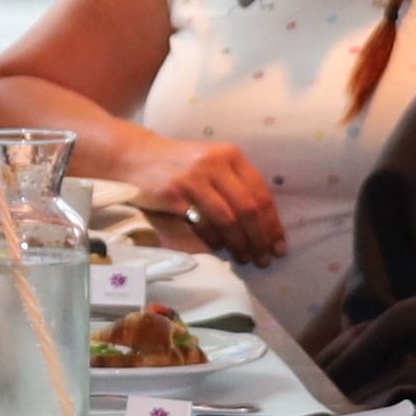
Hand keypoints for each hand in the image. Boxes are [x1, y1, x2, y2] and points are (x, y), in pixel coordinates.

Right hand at [134, 138, 287, 268]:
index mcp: (231, 156)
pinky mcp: (174, 195)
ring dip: (239, 244)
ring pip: (227, 219)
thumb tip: (264, 226)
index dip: (273, 224)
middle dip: (259, 239)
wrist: (136, 156)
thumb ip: (236, 185)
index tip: (279, 247)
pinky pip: (201, 224)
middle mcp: (215, 164)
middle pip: (248, 209)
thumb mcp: (213, 164)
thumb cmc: (180, 165)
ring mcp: (193, 179)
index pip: (261, 194)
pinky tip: (219, 249)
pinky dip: (213, 240)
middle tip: (264, 259)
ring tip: (244, 258)